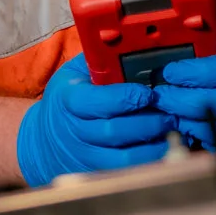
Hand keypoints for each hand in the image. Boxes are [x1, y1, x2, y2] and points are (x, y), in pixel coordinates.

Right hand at [15, 56, 175, 186]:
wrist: (43, 139)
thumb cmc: (69, 98)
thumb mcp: (76, 73)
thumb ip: (100, 60)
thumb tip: (131, 41)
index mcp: (69, 99)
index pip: (97, 101)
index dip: (126, 98)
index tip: (149, 93)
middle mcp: (74, 130)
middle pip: (114, 131)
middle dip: (148, 122)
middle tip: (171, 114)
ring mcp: (84, 155)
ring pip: (122, 158)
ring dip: (152, 146)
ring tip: (172, 132)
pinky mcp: (94, 174)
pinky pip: (125, 174)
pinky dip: (147, 164)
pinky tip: (164, 151)